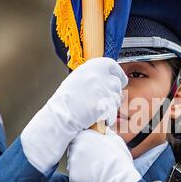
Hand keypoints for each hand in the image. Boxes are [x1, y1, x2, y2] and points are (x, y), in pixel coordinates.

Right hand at [21, 58, 127, 173]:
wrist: (61, 115)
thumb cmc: (66, 99)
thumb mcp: (78, 78)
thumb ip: (94, 75)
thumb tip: (108, 76)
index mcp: (93, 65)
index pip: (114, 66)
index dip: (118, 75)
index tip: (119, 80)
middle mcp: (100, 75)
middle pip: (117, 84)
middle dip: (113, 93)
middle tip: (100, 100)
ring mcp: (104, 90)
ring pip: (117, 99)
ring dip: (110, 105)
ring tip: (94, 108)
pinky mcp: (106, 104)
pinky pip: (114, 111)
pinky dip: (108, 116)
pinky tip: (96, 116)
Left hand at [67, 128, 140, 181]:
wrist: (117, 181)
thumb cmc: (119, 162)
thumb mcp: (116, 140)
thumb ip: (106, 134)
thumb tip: (104, 132)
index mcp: (86, 135)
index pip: (79, 136)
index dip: (86, 143)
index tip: (91, 147)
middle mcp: (76, 147)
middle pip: (74, 149)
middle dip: (82, 154)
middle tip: (94, 160)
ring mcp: (72, 161)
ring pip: (73, 163)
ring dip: (80, 166)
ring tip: (94, 169)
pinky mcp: (72, 175)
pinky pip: (75, 176)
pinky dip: (81, 178)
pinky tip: (92, 178)